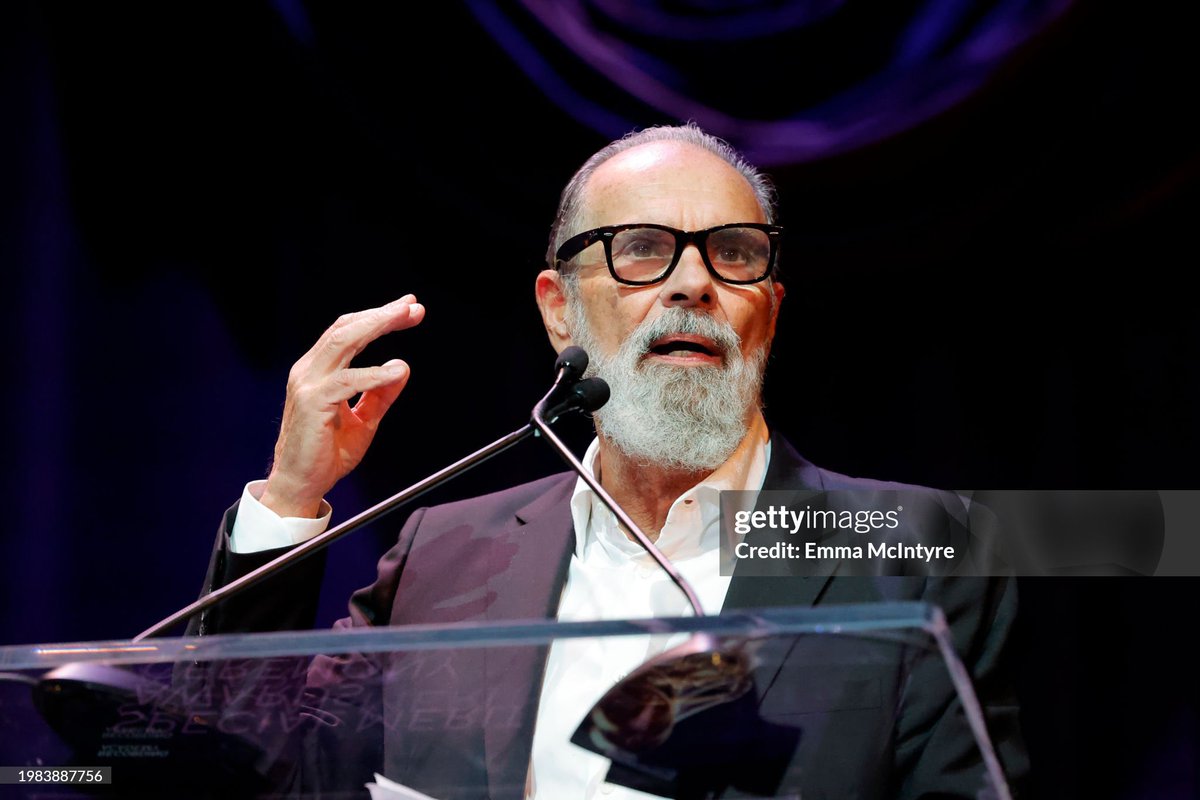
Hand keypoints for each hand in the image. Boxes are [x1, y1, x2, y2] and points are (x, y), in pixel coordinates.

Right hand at [260, 295, 425, 517]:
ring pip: (343, 342)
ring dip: (377, 326)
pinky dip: (374, 374)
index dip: (377, 317)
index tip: (408, 309)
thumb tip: (402, 367)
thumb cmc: (326, 453)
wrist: (301, 484)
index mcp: (319, 371)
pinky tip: (395, 371)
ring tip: (405, 317)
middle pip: (347, 328)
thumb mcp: (364, 419)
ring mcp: (308, 384)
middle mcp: (310, 371)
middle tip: (412, 306)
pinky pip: (347, 381)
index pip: (348, 332)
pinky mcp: (312, 402)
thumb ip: (381, 394)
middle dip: (382, 314)